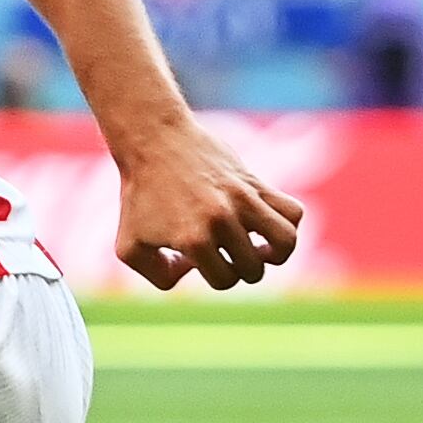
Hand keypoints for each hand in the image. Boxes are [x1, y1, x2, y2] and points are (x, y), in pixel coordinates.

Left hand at [116, 123, 302, 289]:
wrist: (154, 142)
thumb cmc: (139, 195)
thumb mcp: (129, 246)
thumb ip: (157, 276)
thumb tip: (193, 274)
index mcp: (192, 239)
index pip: (224, 280)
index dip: (213, 276)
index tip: (197, 258)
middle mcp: (221, 220)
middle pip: (253, 269)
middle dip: (239, 270)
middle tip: (223, 252)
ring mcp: (242, 199)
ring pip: (285, 242)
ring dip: (276, 254)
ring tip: (259, 248)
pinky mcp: (255, 182)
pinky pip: (292, 211)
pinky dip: (288, 225)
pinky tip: (265, 225)